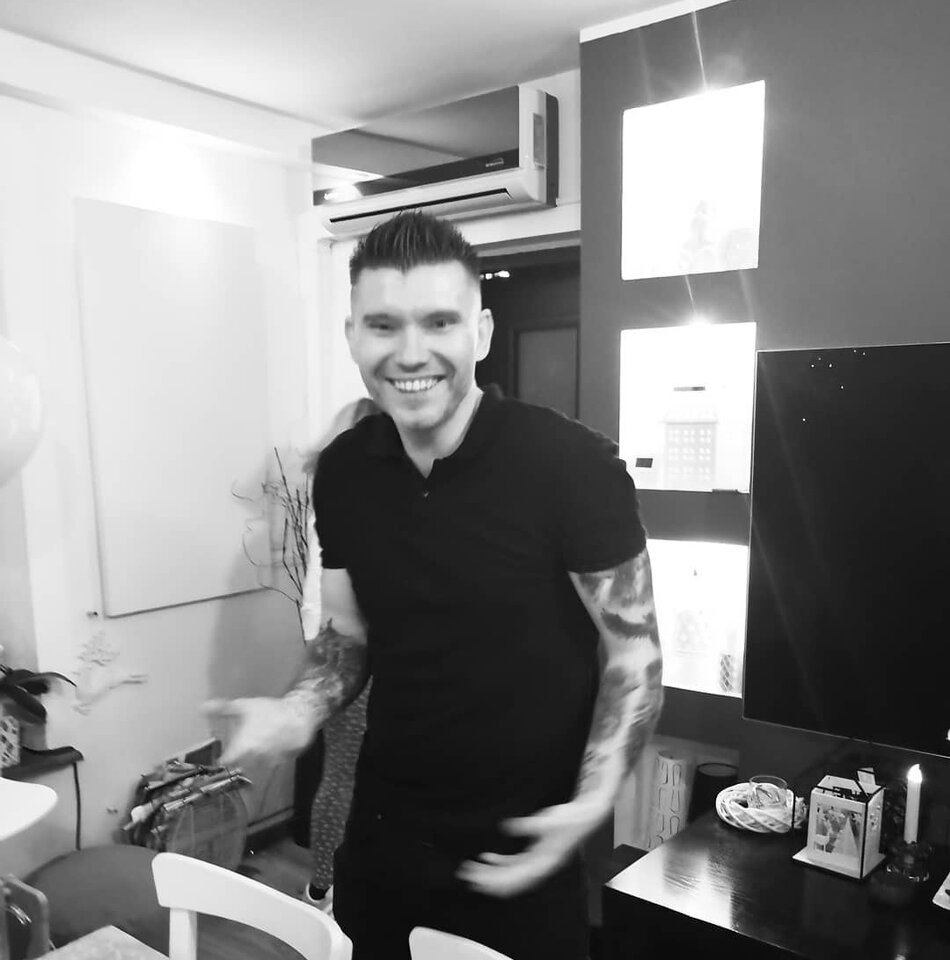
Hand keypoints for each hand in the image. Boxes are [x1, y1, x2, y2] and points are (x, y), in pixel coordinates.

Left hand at [202, 696, 315, 765]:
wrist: (299, 716)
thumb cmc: (269, 711)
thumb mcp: (244, 706)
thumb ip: (222, 709)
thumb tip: (203, 707)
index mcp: (242, 748)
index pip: (225, 763)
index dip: (221, 760)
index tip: (220, 755)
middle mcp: (253, 760)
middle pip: (239, 765)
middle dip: (238, 758)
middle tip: (240, 746)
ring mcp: (268, 763)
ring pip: (255, 765)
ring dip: (252, 758)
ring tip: (257, 743)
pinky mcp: (280, 762)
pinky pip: (269, 763)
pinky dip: (267, 756)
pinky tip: (270, 744)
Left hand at [456, 795, 610, 897]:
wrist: (585, 816)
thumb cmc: (569, 820)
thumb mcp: (547, 821)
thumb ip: (526, 826)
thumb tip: (505, 826)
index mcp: (542, 864)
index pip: (513, 879)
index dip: (494, 881)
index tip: (475, 878)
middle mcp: (538, 867)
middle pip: (508, 881)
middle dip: (487, 879)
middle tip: (466, 874)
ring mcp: (536, 862)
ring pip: (509, 874)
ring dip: (490, 873)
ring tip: (471, 868)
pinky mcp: (535, 854)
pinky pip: (514, 864)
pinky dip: (499, 863)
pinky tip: (487, 857)